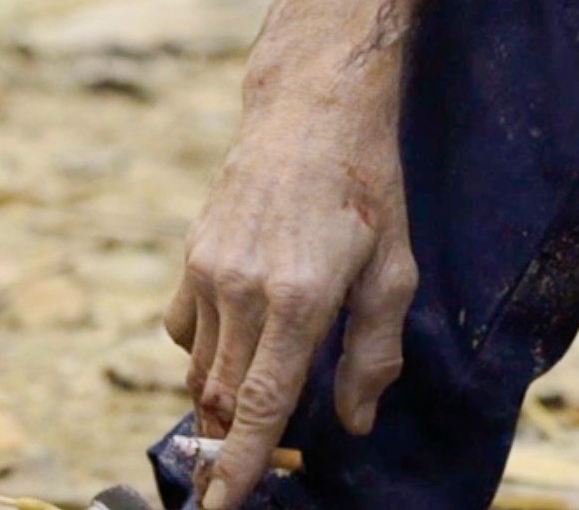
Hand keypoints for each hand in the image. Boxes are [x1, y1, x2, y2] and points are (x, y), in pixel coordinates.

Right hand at [162, 94, 418, 509]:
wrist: (311, 109)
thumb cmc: (366, 188)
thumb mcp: (394, 270)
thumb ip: (373, 352)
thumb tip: (354, 420)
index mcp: (299, 298)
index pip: (262, 405)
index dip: (242, 465)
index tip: (221, 507)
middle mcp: (244, 288)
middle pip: (222, 398)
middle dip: (228, 445)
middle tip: (243, 470)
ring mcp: (210, 269)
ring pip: (200, 369)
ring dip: (219, 402)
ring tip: (245, 413)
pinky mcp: (192, 253)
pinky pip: (184, 328)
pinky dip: (205, 354)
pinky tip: (236, 345)